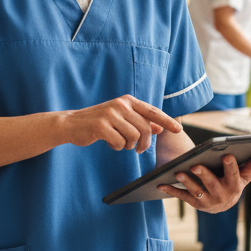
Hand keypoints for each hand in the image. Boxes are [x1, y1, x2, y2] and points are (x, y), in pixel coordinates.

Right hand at [59, 95, 181, 153]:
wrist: (71, 123)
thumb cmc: (99, 122)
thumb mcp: (121, 118)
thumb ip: (140, 121)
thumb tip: (160, 128)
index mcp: (127, 101)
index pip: (152, 111)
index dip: (167, 121)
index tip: (178, 129)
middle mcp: (120, 105)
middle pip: (145, 128)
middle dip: (144, 143)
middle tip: (139, 149)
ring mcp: (110, 114)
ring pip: (134, 136)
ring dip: (129, 145)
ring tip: (120, 143)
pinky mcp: (101, 126)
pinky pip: (120, 143)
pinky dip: (117, 147)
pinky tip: (110, 143)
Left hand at [158, 153, 250, 212]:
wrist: (225, 205)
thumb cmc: (233, 183)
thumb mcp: (244, 176)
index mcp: (234, 185)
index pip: (234, 175)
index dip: (230, 166)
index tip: (226, 155)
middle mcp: (221, 195)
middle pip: (212, 184)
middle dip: (204, 174)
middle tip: (195, 165)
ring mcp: (208, 201)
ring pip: (196, 191)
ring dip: (187, 182)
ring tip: (178, 172)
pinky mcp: (196, 204)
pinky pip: (183, 197)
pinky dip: (171, 190)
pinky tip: (161, 184)